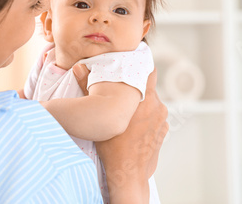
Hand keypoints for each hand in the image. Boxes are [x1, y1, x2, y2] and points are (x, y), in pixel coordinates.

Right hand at [73, 65, 168, 202]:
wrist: (127, 174)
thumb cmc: (113, 146)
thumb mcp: (99, 114)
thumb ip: (88, 87)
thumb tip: (78, 67)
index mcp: (146, 98)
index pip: (149, 72)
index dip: (142, 68)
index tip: (133, 66)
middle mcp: (158, 106)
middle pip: (147, 90)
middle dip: (136, 92)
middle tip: (122, 96)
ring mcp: (162, 120)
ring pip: (152, 106)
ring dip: (142, 107)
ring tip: (127, 115)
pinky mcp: (163, 132)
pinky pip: (155, 120)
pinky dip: (147, 121)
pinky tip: (134, 128)